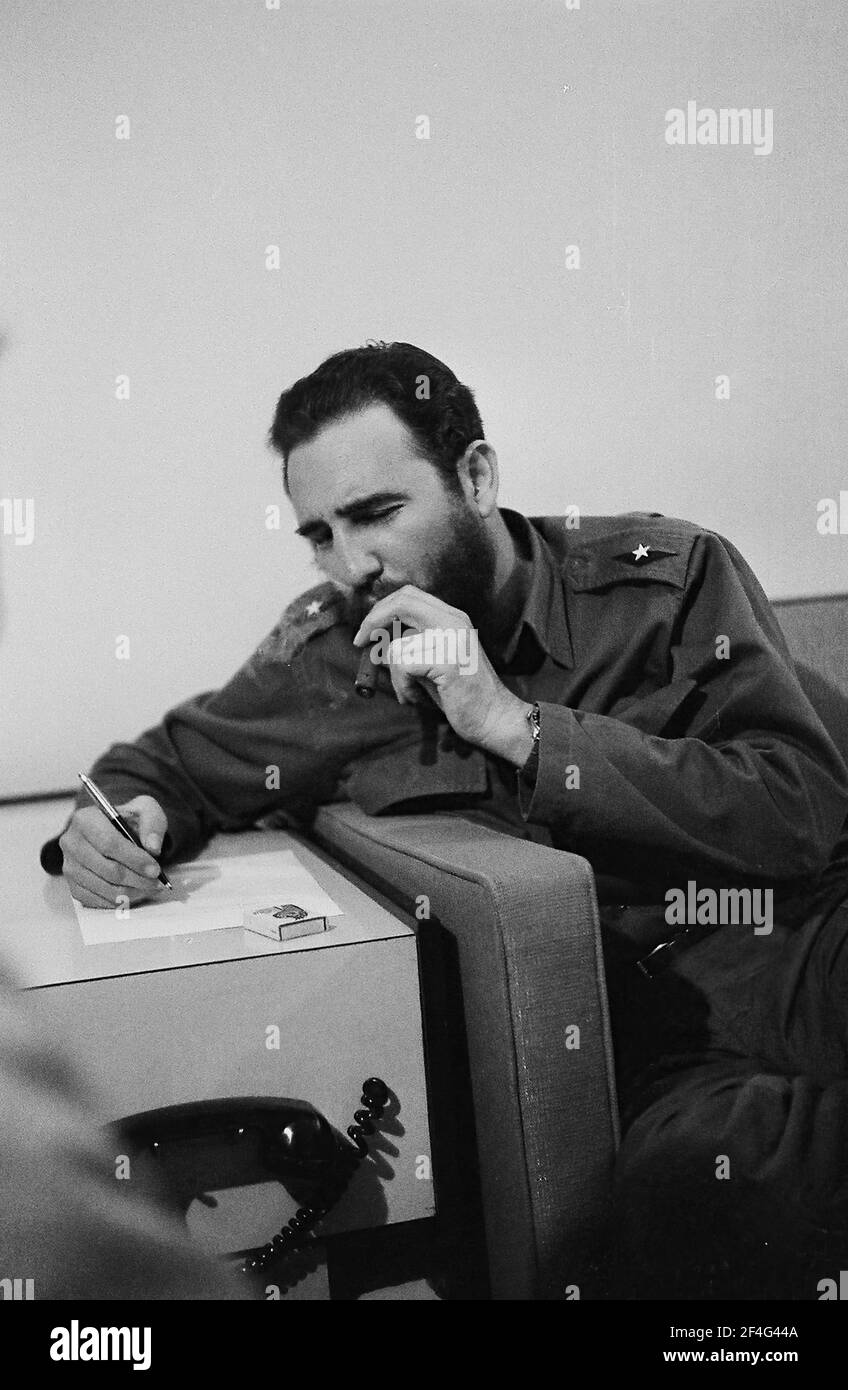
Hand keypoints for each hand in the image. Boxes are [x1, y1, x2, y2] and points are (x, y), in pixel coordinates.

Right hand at [59, 794, 168, 909]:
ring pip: (104, 888)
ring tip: (150, 887)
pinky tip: (135, 892)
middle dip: (137, 879)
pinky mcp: (73, 885)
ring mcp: (69, 867)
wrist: (116, 832)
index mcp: (85, 819)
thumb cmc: (130, 821)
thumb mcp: (146, 811)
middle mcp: (71, 843)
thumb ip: (152, 824)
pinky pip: (97, 901)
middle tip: (157, 881)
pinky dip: (119, 900)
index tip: (155, 869)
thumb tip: (153, 847)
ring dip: (132, 892)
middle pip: (107, 869)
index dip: (134, 860)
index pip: (109, 844)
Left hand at [353, 585, 533, 765]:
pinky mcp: (447, 660)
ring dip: (394, 675)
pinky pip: (403, 666)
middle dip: (373, 622)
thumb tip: (374, 642)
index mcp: (452, 618)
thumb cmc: (460, 695)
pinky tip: (415, 698)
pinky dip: (402, 686)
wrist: (494, 718)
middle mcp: (454, 621)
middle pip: (401, 603)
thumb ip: (408, 647)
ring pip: (397, 645)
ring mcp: (452, 639)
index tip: (366, 630)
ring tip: (408, 691)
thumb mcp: (430, 663)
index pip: (409, 595)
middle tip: (361, 644)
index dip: (381, 608)